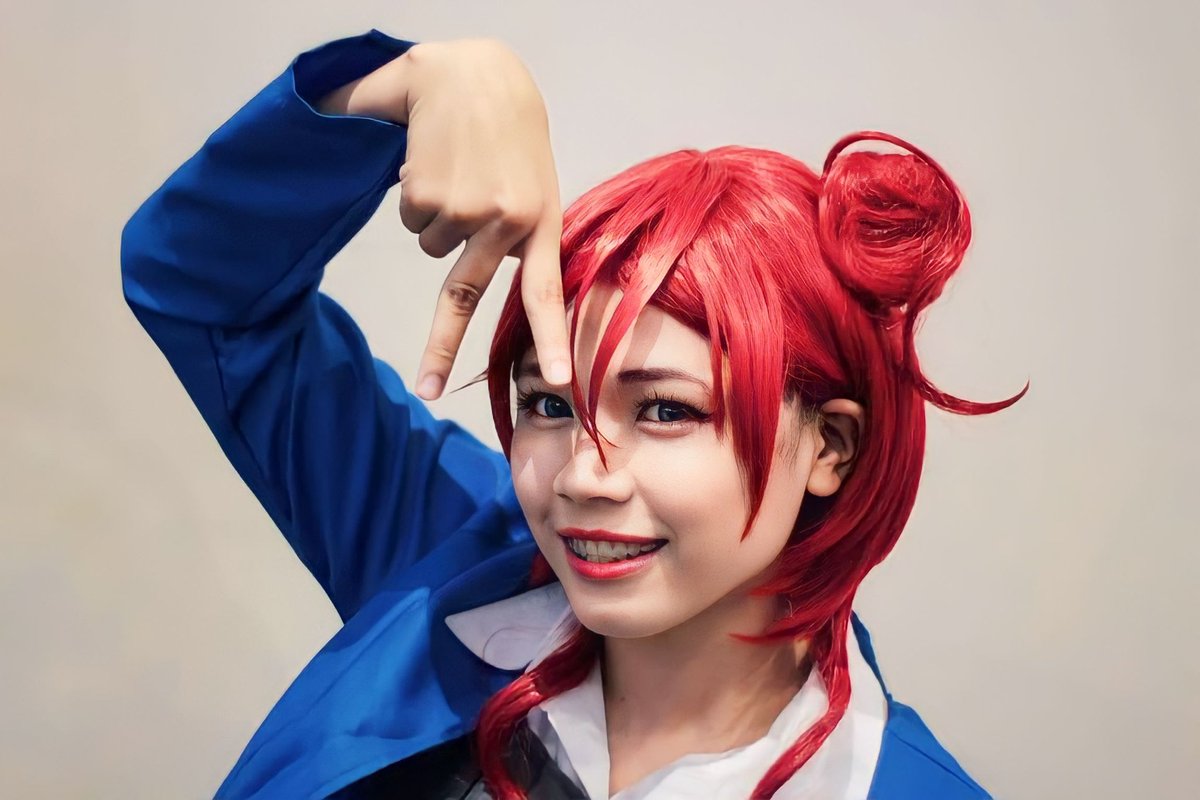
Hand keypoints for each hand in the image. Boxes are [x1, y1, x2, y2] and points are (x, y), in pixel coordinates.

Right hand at [350, 38, 571, 399]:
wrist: (471, 74)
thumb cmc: (507, 135)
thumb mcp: (533, 180)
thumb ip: (521, 233)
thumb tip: (491, 284)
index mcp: (540, 222)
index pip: (546, 291)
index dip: (551, 339)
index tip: (559, 382)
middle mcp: (505, 222)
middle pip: (463, 295)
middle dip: (439, 350)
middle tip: (426, 391)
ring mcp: (464, 210)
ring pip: (431, 248)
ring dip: (436, 217)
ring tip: (459, 172)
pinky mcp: (427, 195)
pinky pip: (411, 220)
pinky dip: (415, 197)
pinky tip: (435, 162)